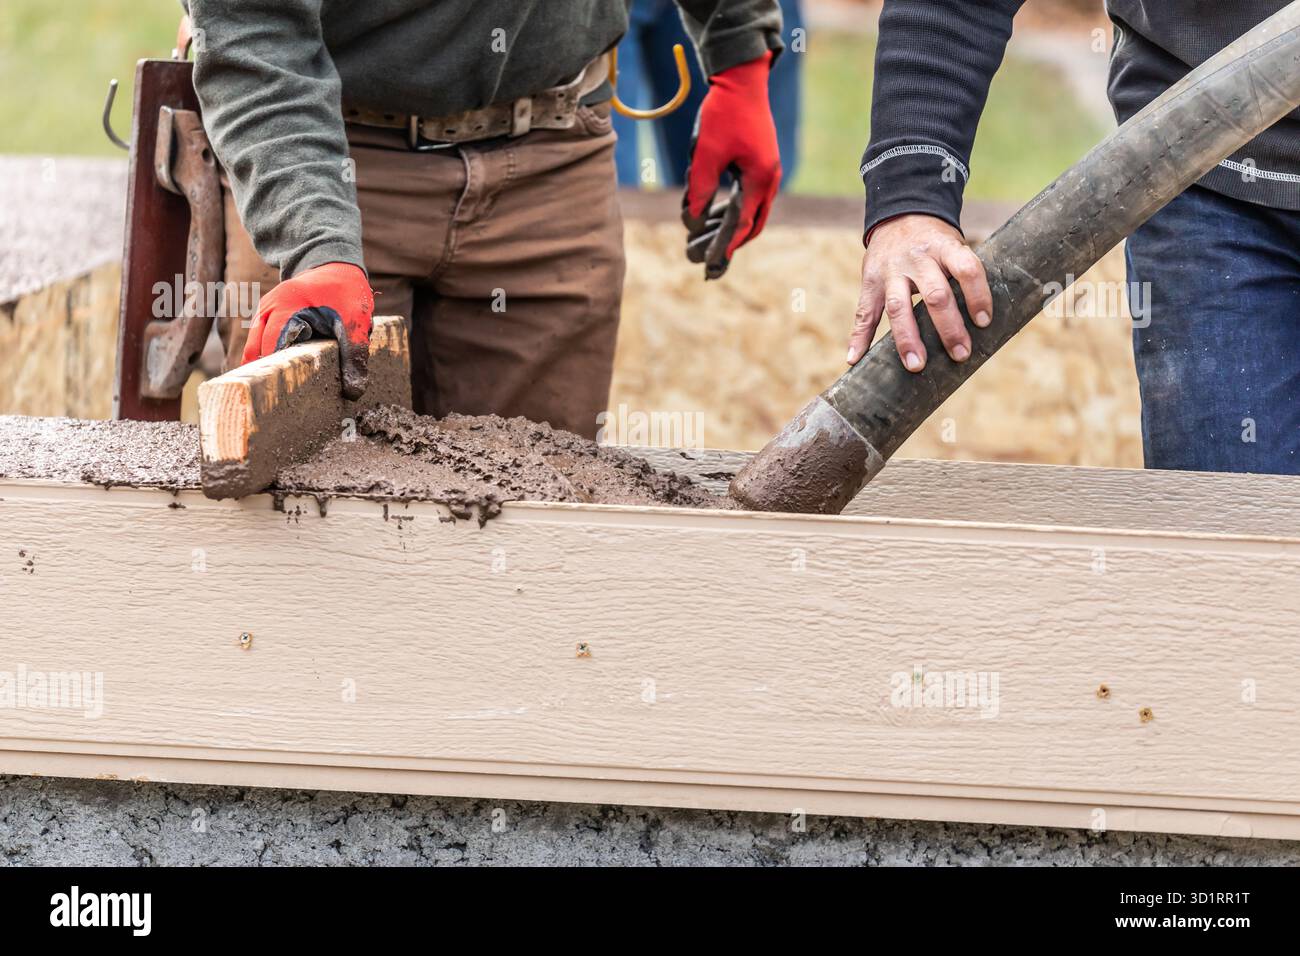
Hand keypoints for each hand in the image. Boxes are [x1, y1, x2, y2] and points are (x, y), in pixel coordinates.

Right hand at [243, 262, 373, 398]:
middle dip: (265, 375)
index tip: (279, 399)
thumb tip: (353, 391)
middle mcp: (268, 308)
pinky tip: (280, 379)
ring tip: (275, 396)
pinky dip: (267, 359)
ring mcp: (264, 312)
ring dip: (264, 367)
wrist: (334, 265)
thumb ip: (355, 355)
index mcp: (286, 306)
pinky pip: (259, 342)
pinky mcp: (266, 317)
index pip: (272, 347)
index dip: (274, 373)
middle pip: (255, 351)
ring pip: (253, 348)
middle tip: (275, 406)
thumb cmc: (345, 291)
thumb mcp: (355, 322)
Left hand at [682, 50, 780, 278]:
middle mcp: (768, 179)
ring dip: (726, 230)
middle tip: (706, 266)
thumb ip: (700, 191)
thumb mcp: (705, 155)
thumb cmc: (723, 114)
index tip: (708, 267)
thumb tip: (692, 223)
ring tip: (702, 243)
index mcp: (759, 179)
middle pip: (750, 225)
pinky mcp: (758, 164)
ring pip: (749, 213)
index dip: (722, 246)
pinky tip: (713, 218)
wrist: (741, 80)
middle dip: (727, 246)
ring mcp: (766, 172)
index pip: (739, 224)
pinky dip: (730, 211)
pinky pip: (747, 197)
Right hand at [846, 214, 992, 370]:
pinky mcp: (870, 281)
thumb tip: (982, 323)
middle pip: (935, 294)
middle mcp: (917, 258)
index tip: (983, 322)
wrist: (900, 215)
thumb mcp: (953, 247)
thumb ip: (962, 276)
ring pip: (899, 307)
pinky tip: (854, 359)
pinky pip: (864, 312)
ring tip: (915, 365)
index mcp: (944, 247)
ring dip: (907, 338)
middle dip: (949, 328)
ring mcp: (891, 271)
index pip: (966, 269)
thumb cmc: (936, 244)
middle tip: (960, 354)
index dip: (977, 296)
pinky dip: (858, 337)